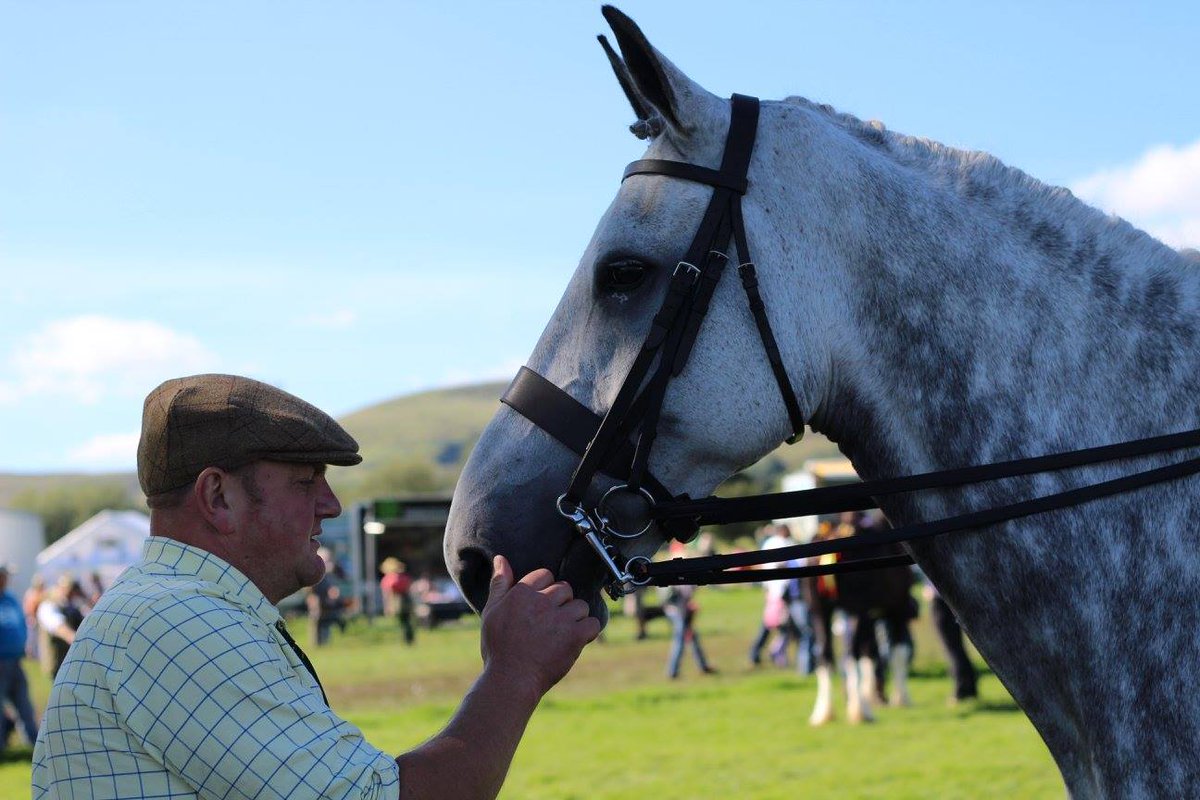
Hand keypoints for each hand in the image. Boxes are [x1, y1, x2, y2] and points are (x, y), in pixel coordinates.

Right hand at [479, 556, 600, 699]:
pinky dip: (588, 632)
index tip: (540, 608)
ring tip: (562, 634)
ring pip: (580, 606)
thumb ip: (500, 584)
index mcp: (522, 593)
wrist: (511, 679)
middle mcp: (542, 601)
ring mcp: (560, 618)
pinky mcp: (574, 636)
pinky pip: (593, 624)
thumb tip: (501, 558)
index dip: (544, 591)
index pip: (545, 575)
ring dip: (575, 618)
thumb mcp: (492, 612)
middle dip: (561, 603)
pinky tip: (577, 640)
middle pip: (565, 589)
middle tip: (550, 624)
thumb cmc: (499, 648)